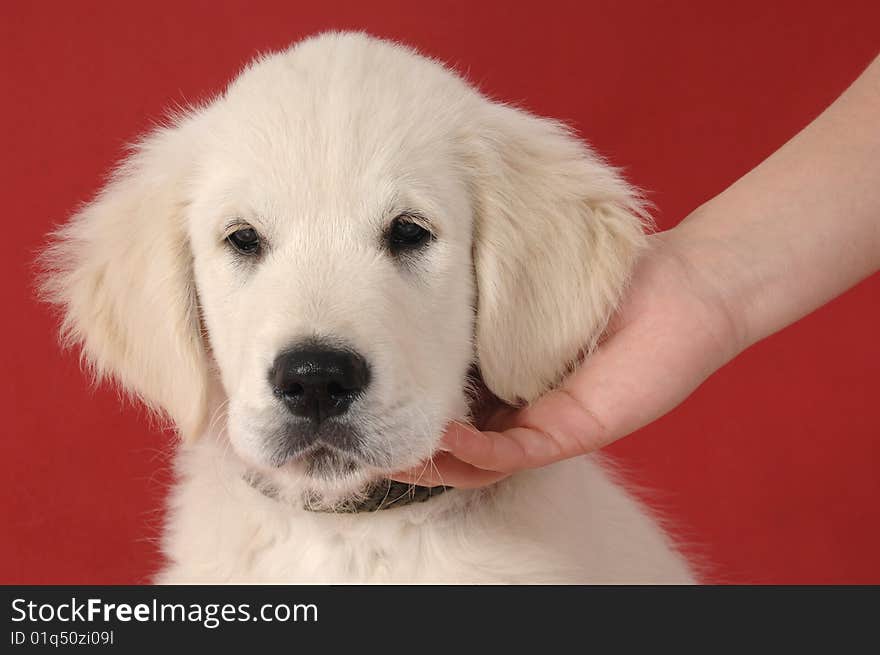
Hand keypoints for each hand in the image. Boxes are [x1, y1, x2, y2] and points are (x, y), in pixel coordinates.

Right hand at [391, 228, 744, 487]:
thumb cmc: (602, 276)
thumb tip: (418, 262)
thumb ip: (478, 289)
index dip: (401, 404)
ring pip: (476, 463)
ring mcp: (545, 424)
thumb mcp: (522, 279)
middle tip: (360, 435)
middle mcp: (518, 407)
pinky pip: (516, 455)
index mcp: (503, 376)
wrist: (683, 285)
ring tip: (390, 450)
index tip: (363, 393)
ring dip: (432, 462)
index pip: (442, 402)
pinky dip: (476, 452)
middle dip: (404, 444)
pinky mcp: (574, 431)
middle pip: (452, 443)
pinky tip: (444, 437)